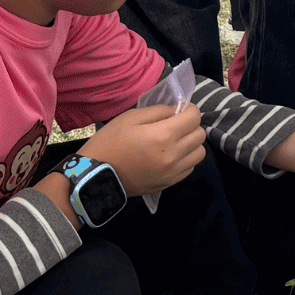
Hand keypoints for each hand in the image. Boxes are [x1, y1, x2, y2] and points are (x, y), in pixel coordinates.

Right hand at [86, 103, 207, 197]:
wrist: (94, 175)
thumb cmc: (110, 142)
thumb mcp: (131, 117)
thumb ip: (159, 111)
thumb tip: (178, 110)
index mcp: (163, 136)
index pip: (194, 117)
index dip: (189, 110)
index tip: (180, 110)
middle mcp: (173, 155)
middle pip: (200, 134)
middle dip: (191, 125)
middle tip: (176, 124)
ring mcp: (171, 172)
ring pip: (199, 153)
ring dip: (191, 143)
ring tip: (175, 141)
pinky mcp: (167, 184)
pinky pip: (190, 168)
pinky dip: (186, 159)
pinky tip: (171, 155)